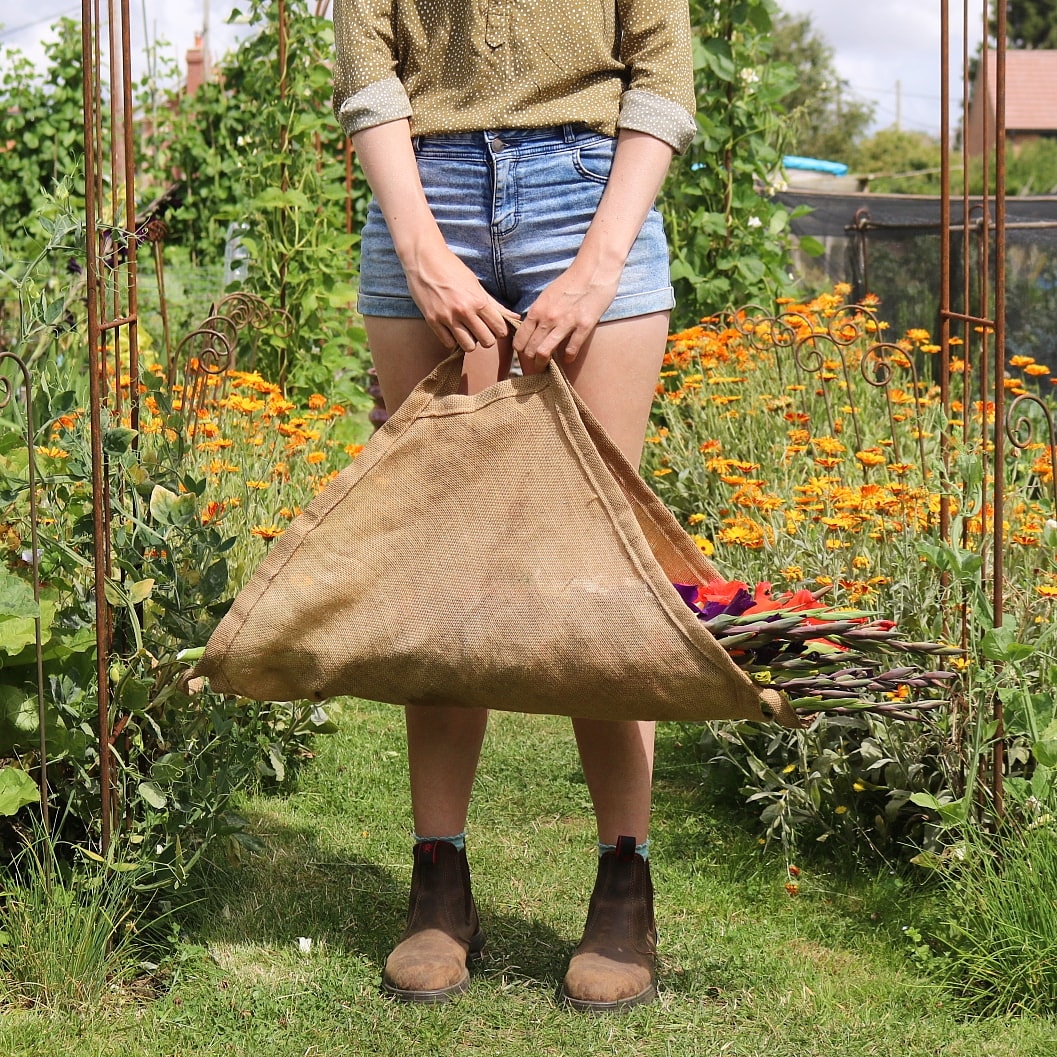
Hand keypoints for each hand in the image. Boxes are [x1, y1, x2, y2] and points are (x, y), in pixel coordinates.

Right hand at [404, 240, 520, 352]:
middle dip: (486, 338)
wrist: (424, 259)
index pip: (500, 329)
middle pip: (487, 341)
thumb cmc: (452, 269)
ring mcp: (447, 317)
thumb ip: (495, 305)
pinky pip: (449, 343)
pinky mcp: (432, 321)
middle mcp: (464, 311)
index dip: (499, 330)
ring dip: (470, 341)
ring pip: (469, 346)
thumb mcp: (476, 285)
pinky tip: (452, 329)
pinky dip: (452, 340)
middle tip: (480, 330)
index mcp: (478, 301)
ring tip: (466, 331)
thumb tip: (516, 317)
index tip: (494, 326)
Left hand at [512, 260, 621, 372]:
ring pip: (545, 351)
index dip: (520, 350)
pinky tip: (568, 359)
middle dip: (530, 361)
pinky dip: (568, 357)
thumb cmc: (571, 281)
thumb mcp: (548, 295)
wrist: (594, 269)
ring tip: (546, 368)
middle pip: (530, 348)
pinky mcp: (584, 326)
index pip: (520, 338)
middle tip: (535, 366)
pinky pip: (571, 349)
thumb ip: (540, 312)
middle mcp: (548, 318)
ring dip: (544, 364)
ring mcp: (565, 323)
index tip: (525, 354)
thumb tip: (532, 328)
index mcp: (538, 309)